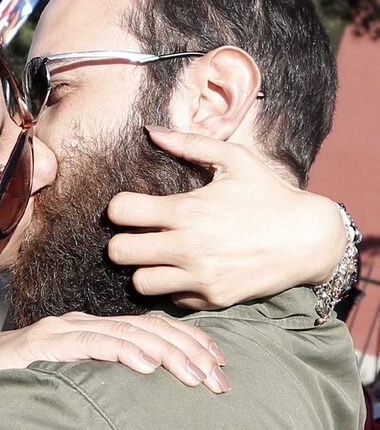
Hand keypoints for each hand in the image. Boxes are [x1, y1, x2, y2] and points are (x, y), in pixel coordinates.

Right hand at [0, 310, 228, 416]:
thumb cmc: (17, 378)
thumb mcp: (71, 377)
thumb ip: (101, 374)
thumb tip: (146, 388)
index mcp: (93, 330)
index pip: (151, 326)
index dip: (188, 340)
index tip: (219, 363)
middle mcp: (83, 323)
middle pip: (147, 327)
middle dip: (188, 350)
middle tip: (218, 377)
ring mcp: (64, 330)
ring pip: (126, 334)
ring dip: (166, 354)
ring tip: (193, 373)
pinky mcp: (44, 344)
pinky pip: (90, 345)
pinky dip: (121, 352)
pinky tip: (146, 365)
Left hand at [107, 127, 346, 309]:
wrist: (310, 239)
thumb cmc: (270, 195)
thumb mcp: (235, 160)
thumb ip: (190, 143)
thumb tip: (151, 130)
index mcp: (186, 210)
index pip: (120, 211)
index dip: (118, 208)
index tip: (130, 208)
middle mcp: (188, 246)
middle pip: (119, 252)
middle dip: (121, 242)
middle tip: (137, 236)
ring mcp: (200, 277)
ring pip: (140, 283)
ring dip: (143, 269)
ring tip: (157, 257)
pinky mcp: (213, 299)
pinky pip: (173, 299)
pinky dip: (174, 287)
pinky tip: (186, 271)